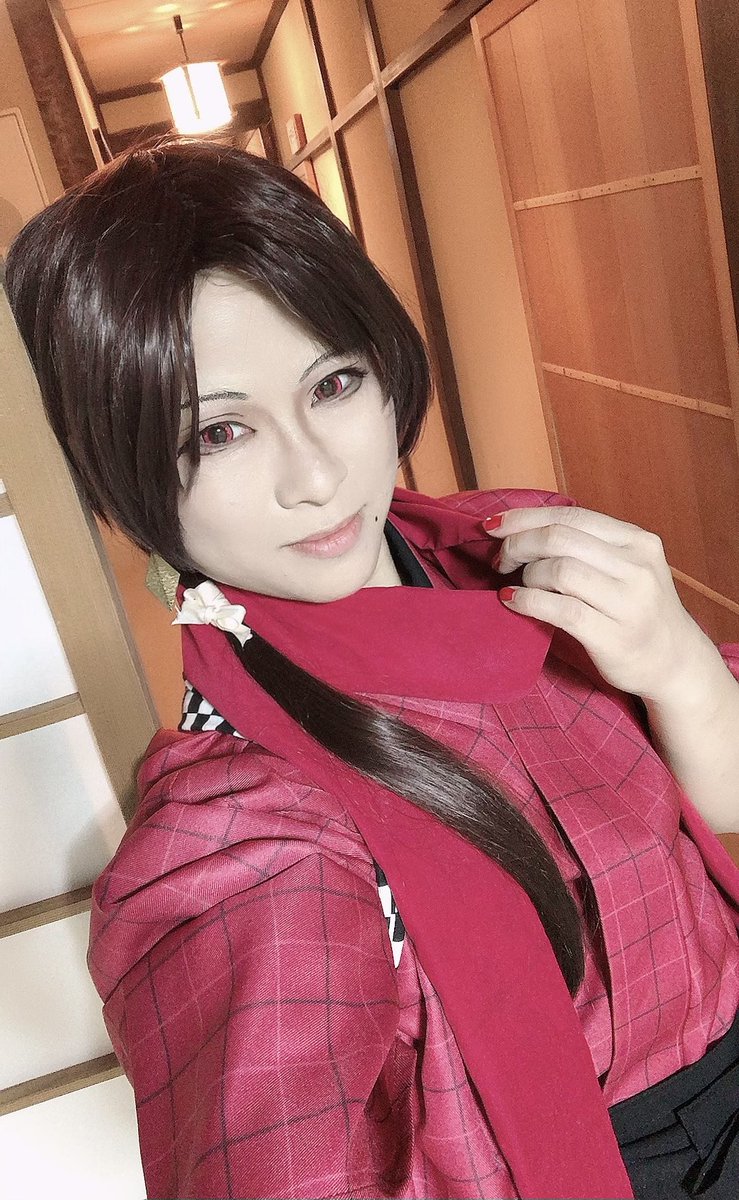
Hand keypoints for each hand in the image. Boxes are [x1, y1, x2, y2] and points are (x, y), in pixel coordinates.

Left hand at [484, 505, 713, 702]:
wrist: (675, 663)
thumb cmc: (637, 611)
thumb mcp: (625, 568)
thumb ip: (587, 546)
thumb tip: (520, 529)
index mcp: (638, 541)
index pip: (571, 515)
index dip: (525, 517)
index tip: (493, 525)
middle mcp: (637, 566)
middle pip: (560, 538)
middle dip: (518, 544)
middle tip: (501, 560)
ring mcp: (628, 602)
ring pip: (558, 570)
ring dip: (526, 576)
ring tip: (518, 585)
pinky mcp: (613, 636)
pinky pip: (559, 609)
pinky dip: (527, 601)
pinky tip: (512, 601)